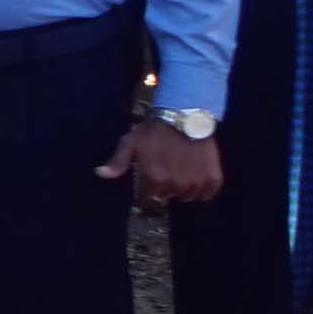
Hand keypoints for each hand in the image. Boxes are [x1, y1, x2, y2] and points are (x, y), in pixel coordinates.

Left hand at [104, 120, 226, 207]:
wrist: (185, 116)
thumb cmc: (154, 130)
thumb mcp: (130, 143)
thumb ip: (117, 162)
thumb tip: (99, 174)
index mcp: (154, 178)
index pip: (149, 197)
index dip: (148, 188)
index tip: (149, 178)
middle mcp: (176, 184)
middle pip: (168, 196)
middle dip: (165, 186)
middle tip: (166, 167)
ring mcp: (196, 182)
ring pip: (188, 196)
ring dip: (184, 188)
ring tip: (181, 169)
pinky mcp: (213, 178)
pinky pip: (207, 194)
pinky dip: (203, 188)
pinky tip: (197, 174)